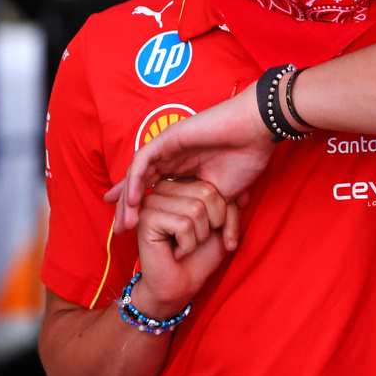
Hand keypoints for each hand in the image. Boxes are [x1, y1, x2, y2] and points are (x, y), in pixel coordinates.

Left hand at [105, 82, 274, 233]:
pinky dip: (135, 181)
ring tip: (125, 223)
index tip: (130, 229)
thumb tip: (221, 243)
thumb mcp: (223, 195)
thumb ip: (209, 211)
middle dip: (128, 207)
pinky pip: (143, 161)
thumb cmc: (246, 159)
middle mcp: (172, 157)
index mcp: (184, 168)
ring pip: (138, 174)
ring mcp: (168, 147)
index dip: (139, 207)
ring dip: (128, 198)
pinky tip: (132, 200)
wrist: (255, 132)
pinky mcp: (167, 138)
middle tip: (120, 231)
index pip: (154, 189)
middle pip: (140, 183)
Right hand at [129, 178, 240, 316]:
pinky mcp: (146, 220)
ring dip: (200, 235)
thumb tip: (244, 192)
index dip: (224, 213)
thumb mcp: (225, 224)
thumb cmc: (202, 253)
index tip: (215, 230)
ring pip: (196, 209)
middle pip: (206, 192)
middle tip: (198, 239)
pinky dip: (188, 245)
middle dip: (214, 223)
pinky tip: (176, 252)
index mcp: (181, 183)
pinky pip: (183, 225)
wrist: (182, 284)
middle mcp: (164, 187)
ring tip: (186, 245)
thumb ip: (234, 204)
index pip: (215, 185)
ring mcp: (151, 202)